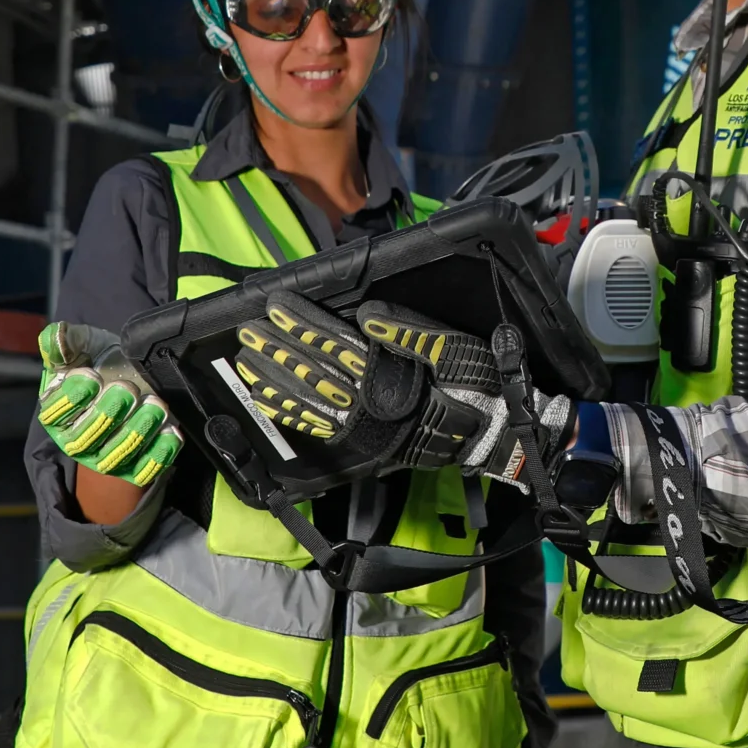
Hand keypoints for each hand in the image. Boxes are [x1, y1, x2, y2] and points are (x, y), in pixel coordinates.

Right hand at [36, 322, 180, 486]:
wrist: (131, 372)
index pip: (55, 413)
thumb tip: (54, 336)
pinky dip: (158, 455)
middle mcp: (77, 442)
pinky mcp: (134, 468)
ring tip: (155, 405)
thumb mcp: (83, 343)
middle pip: (85, 439)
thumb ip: (65, 341)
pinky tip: (171, 431)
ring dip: (136, 431)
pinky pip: (144, 470)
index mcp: (56, 414)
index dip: (72, 397)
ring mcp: (106, 457)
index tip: (92, 375)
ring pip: (115, 455)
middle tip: (128, 389)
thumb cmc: (100, 360)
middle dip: (107, 414)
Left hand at [229, 294, 565, 481]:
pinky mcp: (370, 439)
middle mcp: (376, 403)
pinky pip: (323, 427)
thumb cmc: (483, 387)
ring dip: (278, 381)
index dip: (306, 326)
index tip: (277, 307)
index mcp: (395, 376)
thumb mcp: (459, 350)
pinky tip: (269, 401)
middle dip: (281, 352)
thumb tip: (368, 318)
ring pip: (312, 401)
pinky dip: (293, 414)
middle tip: (249, 332)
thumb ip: (414, 333)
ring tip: (249, 362)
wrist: (499, 435)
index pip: (339, 346)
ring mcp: (370, 425)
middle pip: (317, 373)